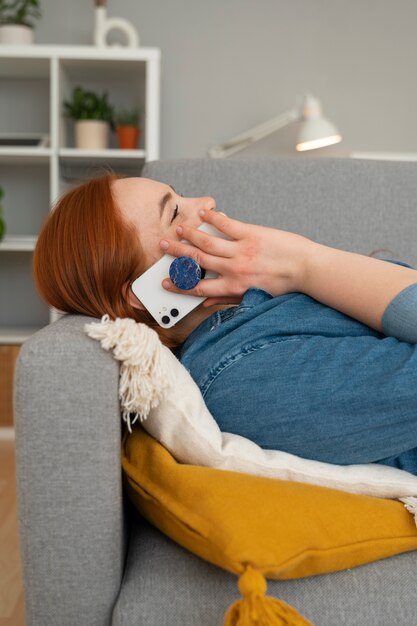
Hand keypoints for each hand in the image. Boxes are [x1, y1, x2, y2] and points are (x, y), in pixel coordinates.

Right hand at [159, 209, 314, 306]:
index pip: (200, 287)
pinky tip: (203, 212)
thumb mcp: (254, 297)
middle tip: (163, 247)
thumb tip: (206, 304)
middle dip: (178, 255)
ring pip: (208, 241)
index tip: (166, 282)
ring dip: (190, 235)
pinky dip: (213, 217)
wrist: (305, 269)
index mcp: (234, 286)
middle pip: (198, 261)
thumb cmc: (281, 284)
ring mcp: (242, 250)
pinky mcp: (251, 234)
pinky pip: (227, 225)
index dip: (180, 285)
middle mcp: (235, 269)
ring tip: (177, 230)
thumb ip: (228, 299)